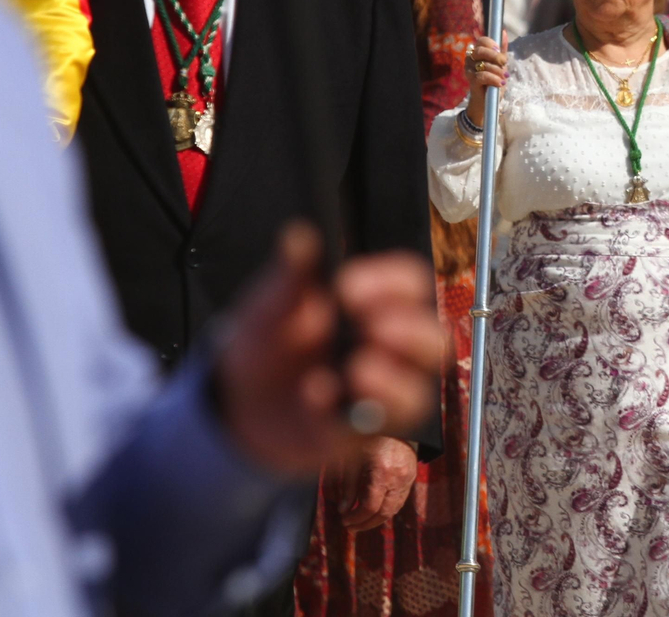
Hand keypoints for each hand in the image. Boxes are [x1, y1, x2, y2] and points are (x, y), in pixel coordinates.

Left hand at [216, 223, 445, 477]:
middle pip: (433, 341)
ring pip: (418, 393)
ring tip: (357, 368)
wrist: (235, 401)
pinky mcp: (361, 434)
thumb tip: (298, 236)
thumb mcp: (270, 306)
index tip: (347, 287)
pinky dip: (352, 414)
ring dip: (393, 380)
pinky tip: (317, 395)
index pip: (411, 286)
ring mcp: (380, 396)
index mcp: (376, 306)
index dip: (391, 283)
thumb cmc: (267, 343)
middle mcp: (390, 351)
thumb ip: (289, 277)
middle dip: (409, 333)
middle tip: (371, 327)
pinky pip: (376, 431)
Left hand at [332, 436, 418, 531]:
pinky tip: (374, 509)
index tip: (344, 520)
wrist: (394, 420)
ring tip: (361, 522)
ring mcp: (408, 477)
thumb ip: (349, 487)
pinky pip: (400, 499)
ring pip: (395, 508)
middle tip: (351, 527)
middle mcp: (397, 477)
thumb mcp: (353, 460)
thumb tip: (342, 510)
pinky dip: (387, 508)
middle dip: (366, 524)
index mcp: (381, 472)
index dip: (356, 518)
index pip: (370, 507)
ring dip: (377, 519)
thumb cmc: (368, 438)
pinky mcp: (412, 476)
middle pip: (385, 512)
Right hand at [463, 33, 508, 123]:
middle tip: (504, 64)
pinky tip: (500, 83)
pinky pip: (482, 76)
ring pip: (484, 64)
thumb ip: (502, 50)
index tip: (500, 51)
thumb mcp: (500, 65)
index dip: (492, 44)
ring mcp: (468, 69)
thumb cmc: (494, 81)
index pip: (482, 41)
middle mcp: (470, 59)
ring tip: (503, 79)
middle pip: (481, 51)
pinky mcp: (470, 80)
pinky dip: (494, 79)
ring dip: (498, 71)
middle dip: (495, 56)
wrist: (488, 101)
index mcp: (477, 52)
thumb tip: (503, 32)